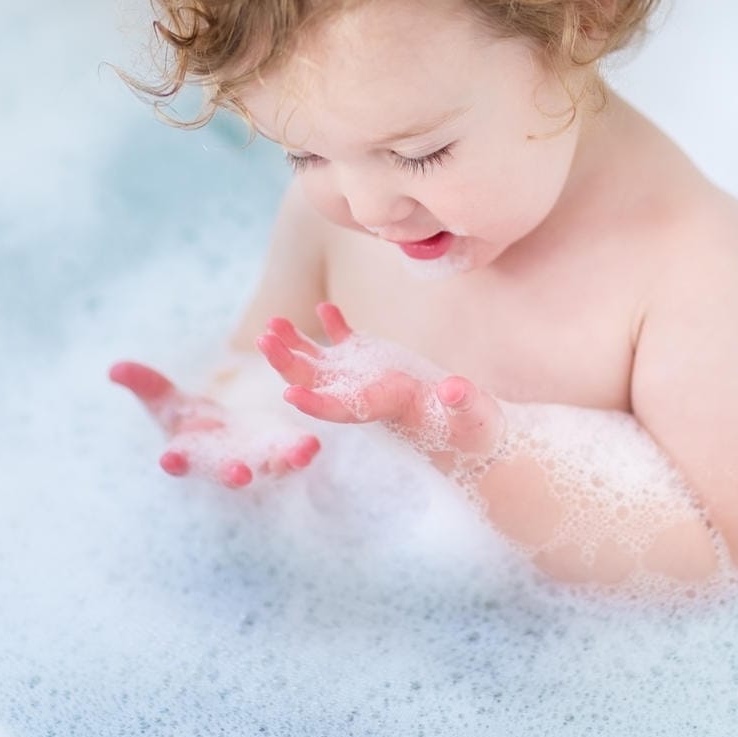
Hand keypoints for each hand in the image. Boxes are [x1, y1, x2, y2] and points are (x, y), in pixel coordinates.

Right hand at [108, 360, 321, 488]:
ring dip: (282, 462)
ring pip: (268, 467)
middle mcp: (223, 464)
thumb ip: (144, 385)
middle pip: (226, 473)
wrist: (228, 437)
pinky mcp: (280, 454)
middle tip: (237, 473)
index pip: (179, 461)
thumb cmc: (192, 422)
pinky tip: (312, 445)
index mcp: (192, 453)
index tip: (169, 460)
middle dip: (233, 473)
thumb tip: (113, 367)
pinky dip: (302, 451)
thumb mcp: (166, 402)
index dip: (174, 461)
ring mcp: (255, 463)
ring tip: (299, 453)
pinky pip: (292, 455)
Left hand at [256, 303, 506, 461]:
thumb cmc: (474, 428)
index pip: (344, 411)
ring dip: (295, 345)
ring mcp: (366, 379)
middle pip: (317, 384)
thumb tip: (454, 389)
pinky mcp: (376, 364)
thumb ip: (463, 403)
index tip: (289, 396)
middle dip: (289, 365)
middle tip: (263, 340)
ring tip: (272, 324)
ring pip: (321, 364)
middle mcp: (366, 397)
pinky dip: (334, 326)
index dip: (316, 404)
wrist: (471, 430)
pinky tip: (324, 306)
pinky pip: (347, 345)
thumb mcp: (474, 418)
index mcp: (386, 410)